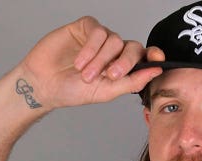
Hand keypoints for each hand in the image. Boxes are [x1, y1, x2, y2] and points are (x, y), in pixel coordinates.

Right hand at [19, 16, 163, 108]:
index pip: (144, 56)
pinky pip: (97, 31)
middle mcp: (113, 50)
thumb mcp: (106, 92)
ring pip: (115, 40)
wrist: (43, 85)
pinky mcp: (85, 28)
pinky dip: (91, 49)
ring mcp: (99, 38)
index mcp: (122, 65)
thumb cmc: (72, 90)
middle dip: (125, 62)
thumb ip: (132, 82)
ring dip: (101, 60)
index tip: (157, 59)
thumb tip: (155, 71)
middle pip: (132, 47)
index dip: (153, 55)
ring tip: (85, 74)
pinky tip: (80, 62)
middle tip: (110, 76)